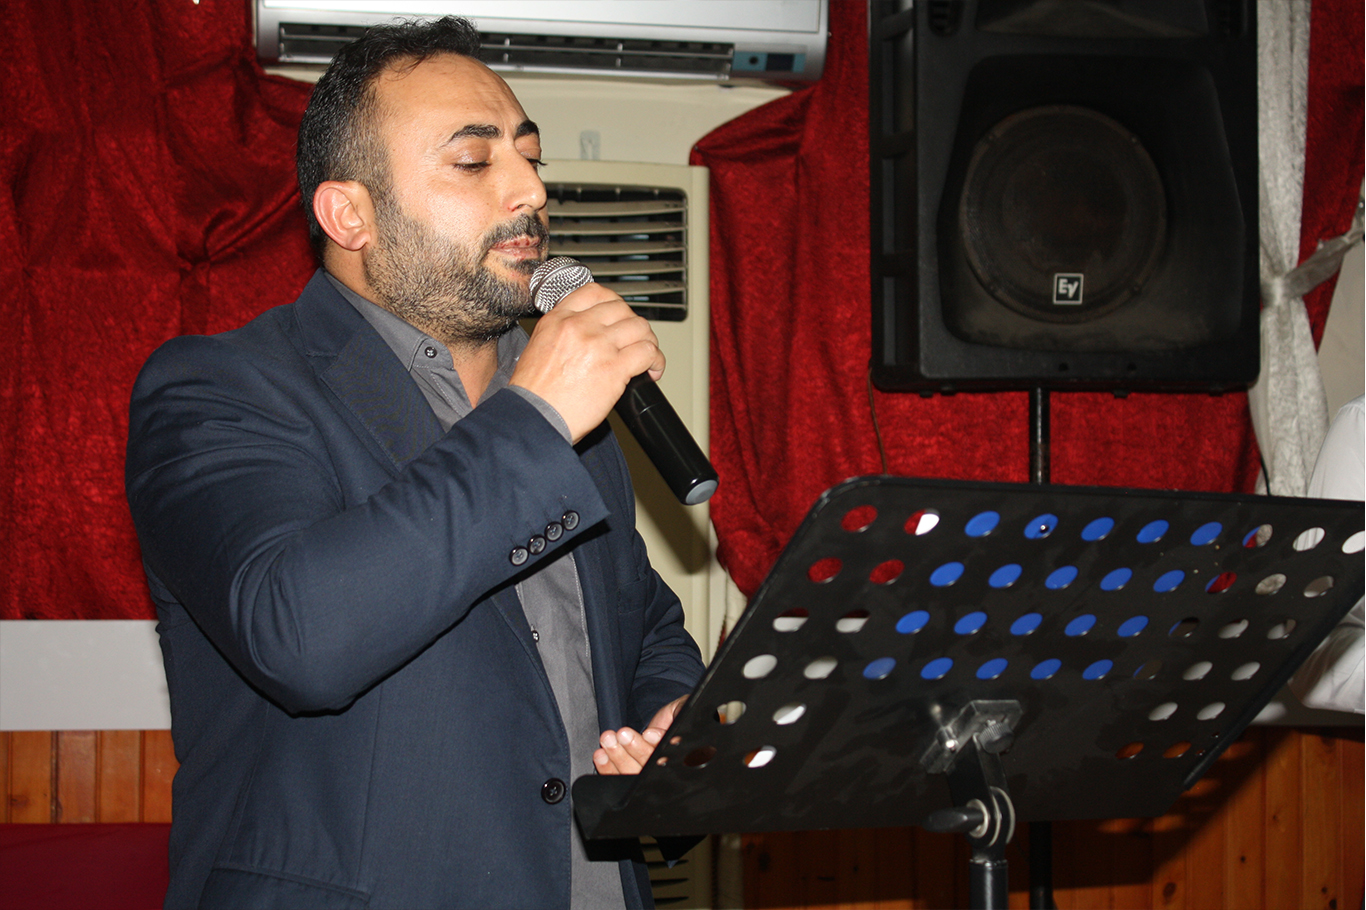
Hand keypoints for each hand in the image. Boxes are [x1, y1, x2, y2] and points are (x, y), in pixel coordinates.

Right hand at [510, 282, 663, 443]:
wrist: (534, 417)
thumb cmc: (534, 394)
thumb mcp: (538, 348)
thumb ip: (563, 335)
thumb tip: (588, 336)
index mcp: (559, 320)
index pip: (595, 293)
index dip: (614, 303)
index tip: (619, 316)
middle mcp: (580, 326)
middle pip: (622, 309)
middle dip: (632, 324)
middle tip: (634, 340)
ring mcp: (599, 345)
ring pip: (640, 328)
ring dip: (648, 341)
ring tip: (646, 357)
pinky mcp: (615, 367)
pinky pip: (648, 352)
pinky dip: (656, 361)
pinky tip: (652, 371)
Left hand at [592, 696, 686, 774]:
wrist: (664, 722)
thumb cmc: (675, 714)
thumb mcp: (683, 708)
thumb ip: (681, 712)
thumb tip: (672, 723)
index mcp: (682, 754)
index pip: (671, 756)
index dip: (658, 746)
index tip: (650, 733)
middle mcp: (666, 769)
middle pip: (651, 767)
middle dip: (636, 749)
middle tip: (624, 734)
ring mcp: (647, 775)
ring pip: (633, 773)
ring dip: (618, 757)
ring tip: (609, 740)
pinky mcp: (630, 776)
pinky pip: (619, 778)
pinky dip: (608, 768)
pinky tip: (602, 755)